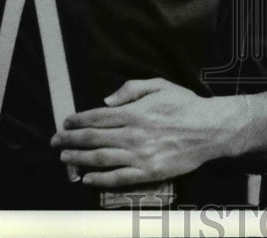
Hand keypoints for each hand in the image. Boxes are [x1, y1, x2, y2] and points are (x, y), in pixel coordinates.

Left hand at [50, 78, 247, 187]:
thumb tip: (106, 100)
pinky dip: (99, 180)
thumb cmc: (186, 105)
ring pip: (100, 159)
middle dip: (70, 140)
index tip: (66, 122)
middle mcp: (133, 134)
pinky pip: (117, 178)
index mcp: (135, 112)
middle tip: (56, 142)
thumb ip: (131, 89)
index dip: (78, 120)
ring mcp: (140, 155)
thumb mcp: (160, 86)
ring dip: (78, 159)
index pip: (97, 116)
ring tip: (64, 159)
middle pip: (93, 138)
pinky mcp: (148, 172)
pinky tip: (87, 178)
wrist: (210, 129)